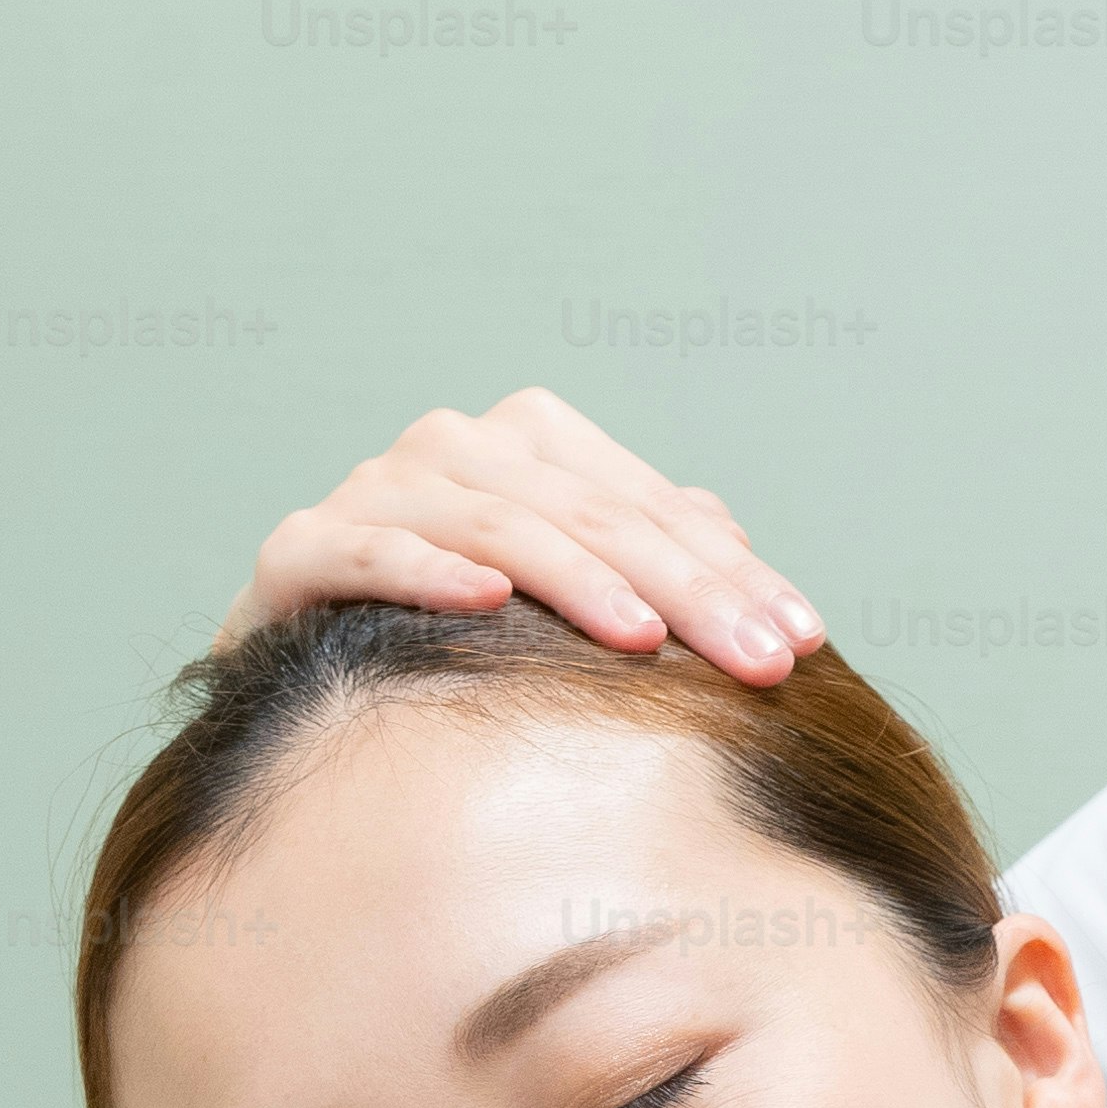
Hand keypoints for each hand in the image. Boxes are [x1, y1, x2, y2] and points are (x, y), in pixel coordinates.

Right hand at [223, 387, 824, 676]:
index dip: (735, 574)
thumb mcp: (568, 592)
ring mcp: (377, 489)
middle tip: (761, 665)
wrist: (301, 663)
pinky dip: (431, 572)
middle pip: (594, 514)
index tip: (805, 642)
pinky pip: (376, 551)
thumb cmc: (454, 630)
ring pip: (502, 525)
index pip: (653, 506)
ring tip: (647, 640)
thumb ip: (647, 553)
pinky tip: (489, 604)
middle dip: (690, 592)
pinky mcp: (302, 546)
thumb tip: (732, 536)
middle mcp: (456, 447)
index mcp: (531, 442)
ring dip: (580, 582)